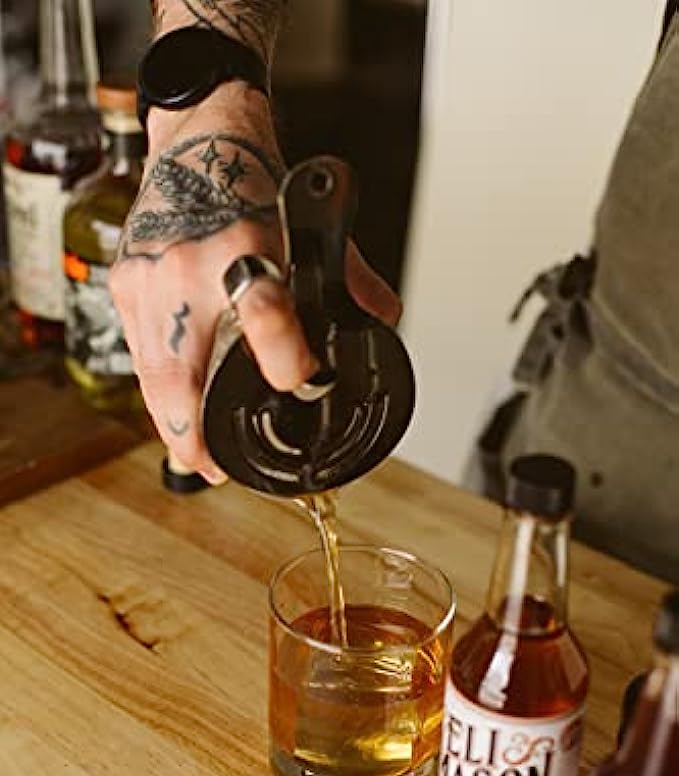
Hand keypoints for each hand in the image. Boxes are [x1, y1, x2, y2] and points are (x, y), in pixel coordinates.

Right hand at [110, 90, 400, 483]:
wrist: (196, 136)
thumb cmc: (249, 177)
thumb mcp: (309, 224)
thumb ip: (349, 279)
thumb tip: (381, 323)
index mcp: (244, 245)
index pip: (264, 313)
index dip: (285, 359)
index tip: (301, 384)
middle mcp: (187, 267)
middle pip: (179, 374)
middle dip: (194, 434)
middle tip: (214, 468)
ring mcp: (147, 279)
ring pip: (151, 376)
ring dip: (171, 424)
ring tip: (196, 456)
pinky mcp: (123, 284)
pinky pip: (138, 354)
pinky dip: (156, 390)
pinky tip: (173, 412)